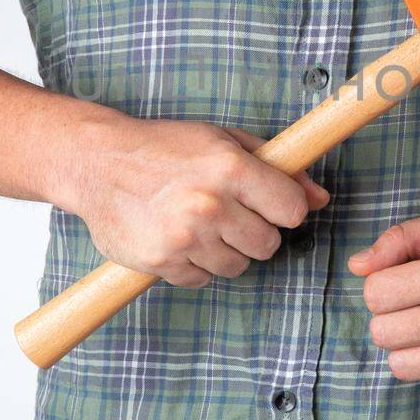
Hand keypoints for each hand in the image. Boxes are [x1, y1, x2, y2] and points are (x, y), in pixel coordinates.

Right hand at [61, 114, 328, 286]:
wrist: (98, 163)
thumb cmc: (164, 147)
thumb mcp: (222, 140)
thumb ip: (275, 167)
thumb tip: (321, 198)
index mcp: (231, 168)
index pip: (292, 211)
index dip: (283, 209)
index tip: (267, 204)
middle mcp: (211, 205)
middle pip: (268, 245)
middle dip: (254, 232)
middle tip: (227, 214)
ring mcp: (186, 237)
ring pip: (237, 266)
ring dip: (225, 251)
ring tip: (199, 225)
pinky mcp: (163, 262)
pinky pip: (202, 279)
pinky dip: (194, 265)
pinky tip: (177, 238)